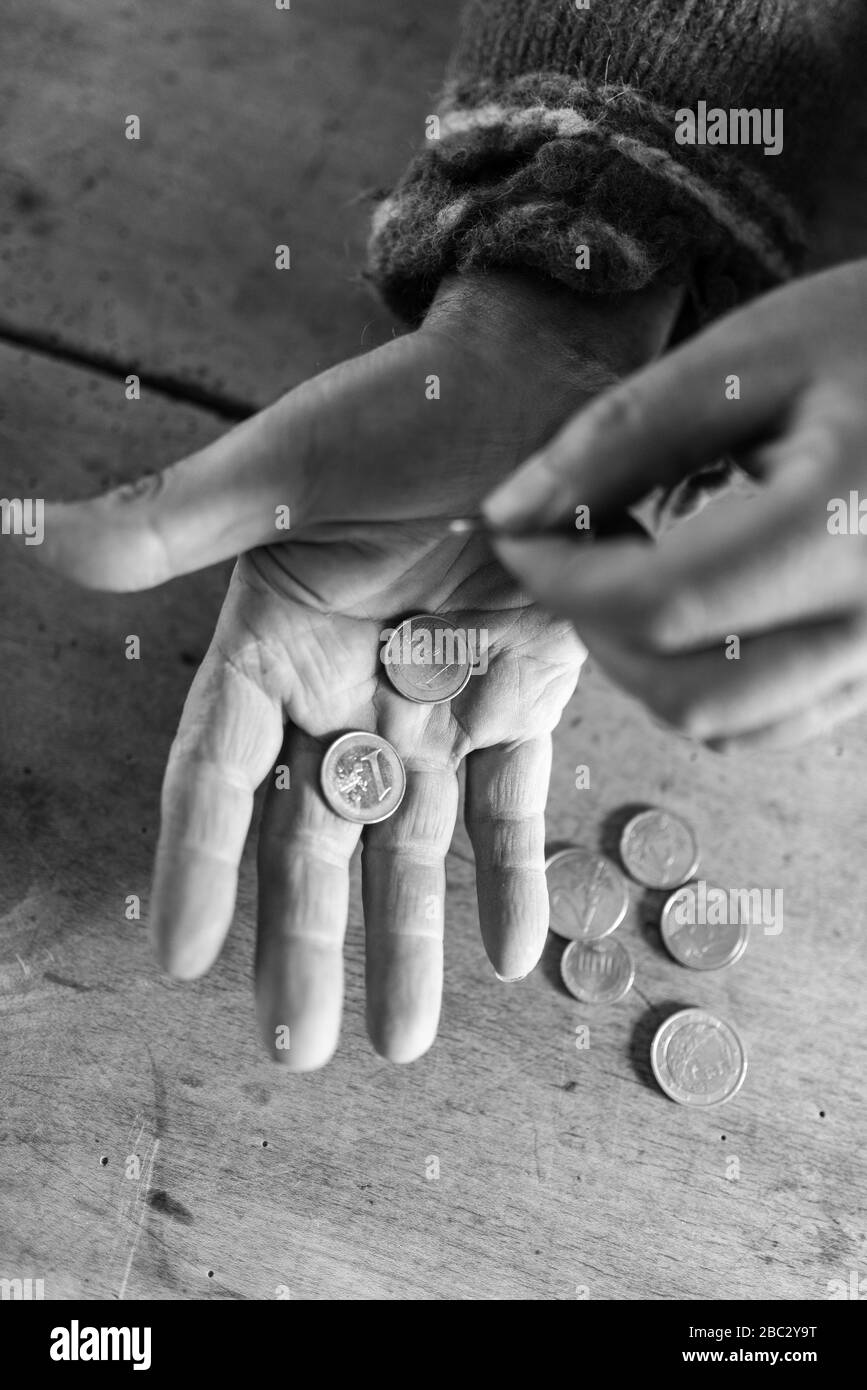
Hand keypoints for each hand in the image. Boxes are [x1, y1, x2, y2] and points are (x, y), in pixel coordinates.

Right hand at [33, 271, 680, 1066]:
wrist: (547, 379)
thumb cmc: (412, 405)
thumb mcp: (289, 464)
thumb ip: (177, 521)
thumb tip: (36, 531)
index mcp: (274, 639)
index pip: (218, 772)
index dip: (197, 863)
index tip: (179, 957)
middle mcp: (345, 687)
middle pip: (311, 837)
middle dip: (304, 940)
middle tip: (297, 1047)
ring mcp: (434, 702)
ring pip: (410, 843)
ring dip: (405, 939)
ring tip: (399, 1039)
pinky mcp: (519, 699)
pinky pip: (509, 804)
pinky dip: (511, 873)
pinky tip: (513, 950)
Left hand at [484, 260, 866, 750]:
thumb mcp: (752, 356)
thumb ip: (623, 435)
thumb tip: (510, 511)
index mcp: (840, 527)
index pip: (656, 604)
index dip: (561, 576)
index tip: (519, 528)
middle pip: (687, 693)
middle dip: (598, 631)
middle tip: (571, 551)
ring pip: (726, 723)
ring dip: (645, 665)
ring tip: (627, 571)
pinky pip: (771, 720)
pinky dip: (703, 682)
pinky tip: (688, 606)